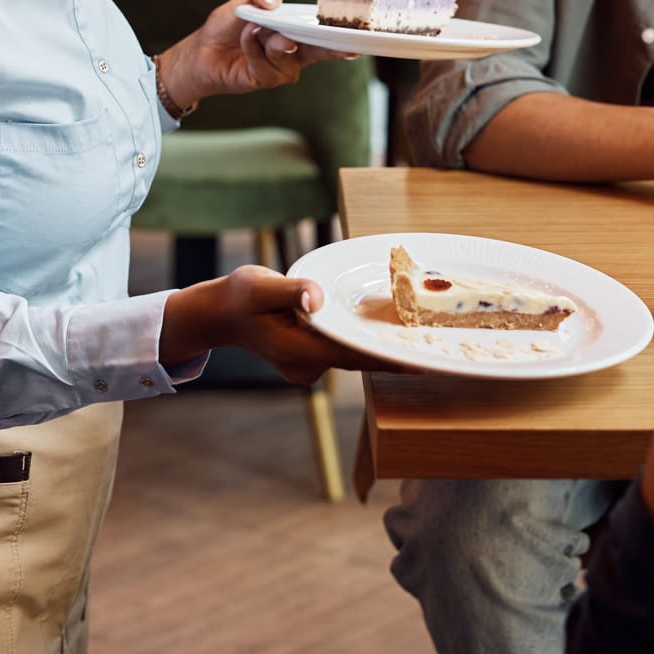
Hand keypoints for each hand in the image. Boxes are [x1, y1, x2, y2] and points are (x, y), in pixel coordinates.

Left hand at [158, 0, 357, 111]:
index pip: (325, 36)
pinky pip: (264, 62)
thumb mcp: (245, 1)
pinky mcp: (265, 79)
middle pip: (317, 50)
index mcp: (297, 33)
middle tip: (323, 37)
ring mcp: (281, 69)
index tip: (357, 41)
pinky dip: (252, 45)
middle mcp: (294, 53)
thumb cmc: (228, 27)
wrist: (202, 50)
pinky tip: (245, 38)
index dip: (342, 37)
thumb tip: (274, 0)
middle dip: (322, 45)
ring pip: (286, 51)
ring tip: (254, 28)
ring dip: (268, 36)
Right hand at [160, 265, 395, 383]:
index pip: (351, 355)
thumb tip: (314, 298)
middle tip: (431, 342)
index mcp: (298, 351)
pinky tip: (382, 328)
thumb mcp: (259, 286)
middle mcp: (307, 366)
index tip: (418, 360)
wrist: (221, 313)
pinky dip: (360, 341)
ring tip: (415, 332)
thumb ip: (290, 291)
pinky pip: (343, 350)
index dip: (385, 357)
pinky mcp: (312, 359)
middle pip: (357, 358)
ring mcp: (309, 367)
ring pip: (351, 355)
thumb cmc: (240, 297)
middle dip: (390, 351)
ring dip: (377, 345)